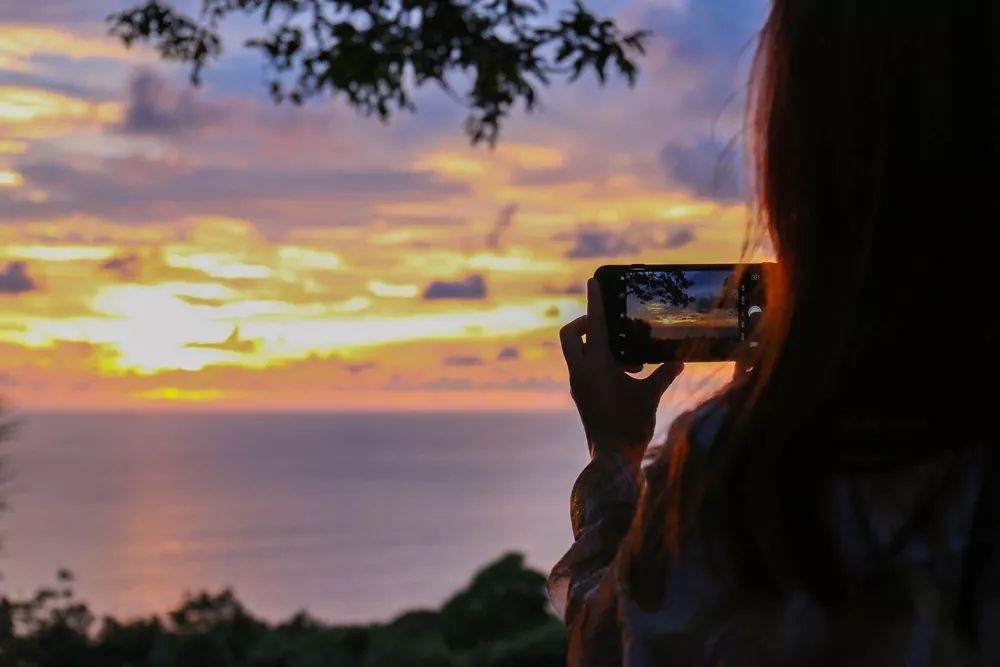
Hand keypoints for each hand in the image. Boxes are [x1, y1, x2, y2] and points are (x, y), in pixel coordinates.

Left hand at [560, 278, 683, 464]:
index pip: (593, 325)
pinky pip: (584, 368)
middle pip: (570, 335)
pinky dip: (600, 363)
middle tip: (608, 325)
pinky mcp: (581, 396)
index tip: (593, 281)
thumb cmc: (631, 427)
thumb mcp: (650, 397)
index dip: (595, 302)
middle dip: (585, 323)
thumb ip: (664, 375)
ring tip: (630, 360)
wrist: (612, 461)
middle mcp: (581, 373)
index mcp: (596, 367)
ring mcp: (578, 385)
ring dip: (597, 347)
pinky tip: (626, 375)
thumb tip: (680, 360)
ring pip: (577, 353)